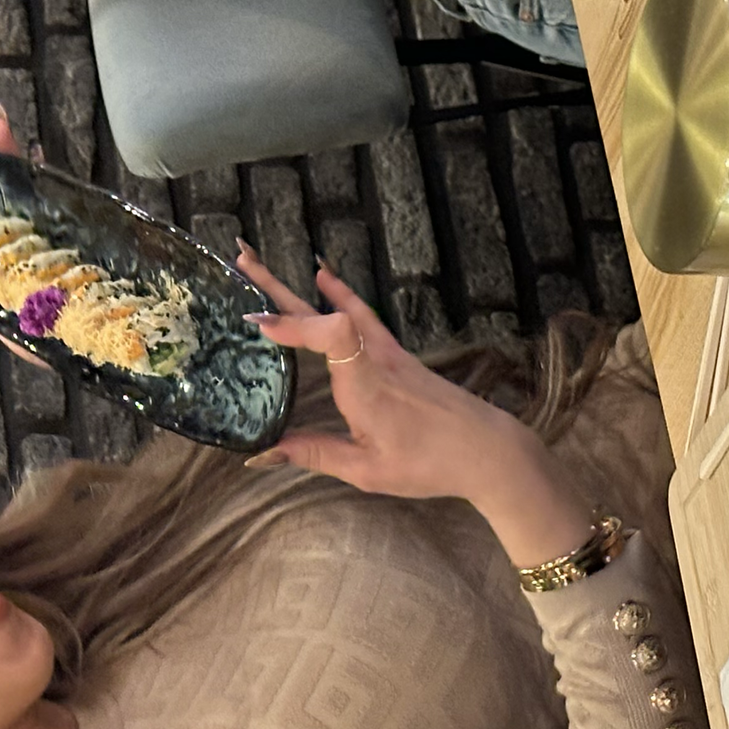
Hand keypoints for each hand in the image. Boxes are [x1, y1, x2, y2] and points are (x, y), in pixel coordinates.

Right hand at [234, 249, 593, 566]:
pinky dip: (336, 293)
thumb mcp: (367, 470)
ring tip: (263, 266)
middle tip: (241, 258)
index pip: (329, 336)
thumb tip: (263, 454)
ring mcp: (387, 352)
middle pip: (323, 311)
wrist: (486, 449)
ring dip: (299, 286)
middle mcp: (375, 359)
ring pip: (337, 307)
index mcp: (366, 386)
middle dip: (277, 287)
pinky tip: (325, 278)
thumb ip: (314, 455)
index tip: (255, 322)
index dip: (292, 325)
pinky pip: (359, 314)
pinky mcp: (396, 354)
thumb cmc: (430, 463)